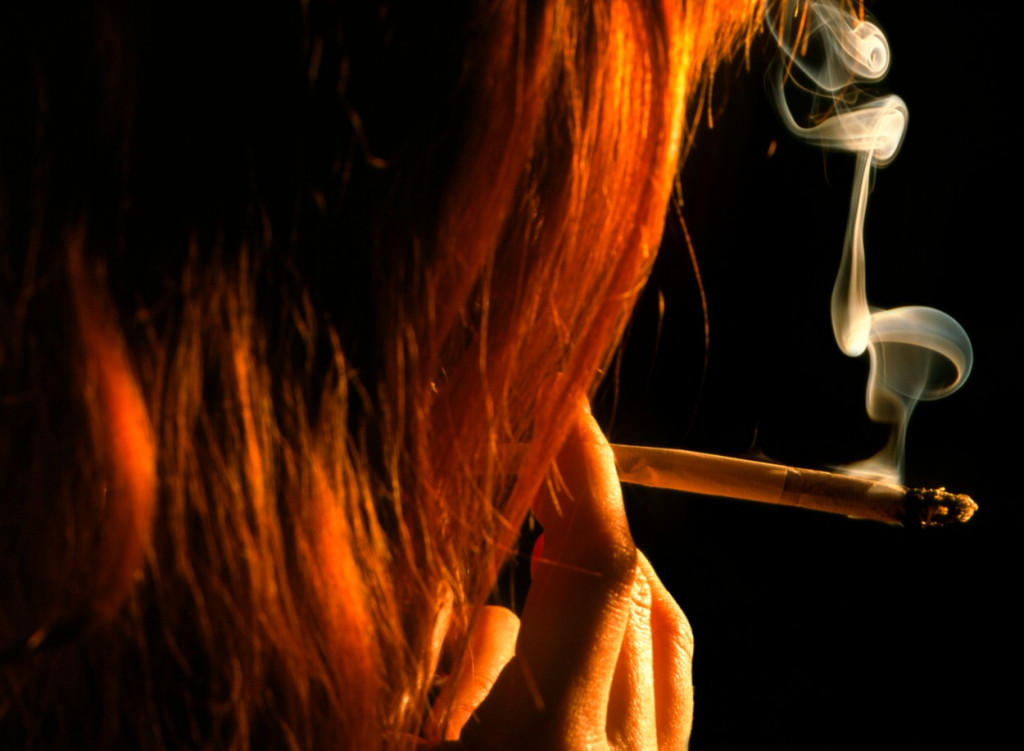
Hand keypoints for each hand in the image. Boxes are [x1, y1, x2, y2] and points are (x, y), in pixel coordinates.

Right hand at [433, 402, 693, 748]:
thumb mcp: (394, 747)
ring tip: (547, 550)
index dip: (587, 470)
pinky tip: (584, 633)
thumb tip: (494, 611)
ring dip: (608, 573)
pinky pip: (672, 687)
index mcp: (549, 743)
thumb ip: (452, 673)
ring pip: (663, 630)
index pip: (597, 565)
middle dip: (583, 512)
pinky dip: (634, 634)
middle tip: (538, 468)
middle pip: (633, 589)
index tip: (564, 407)